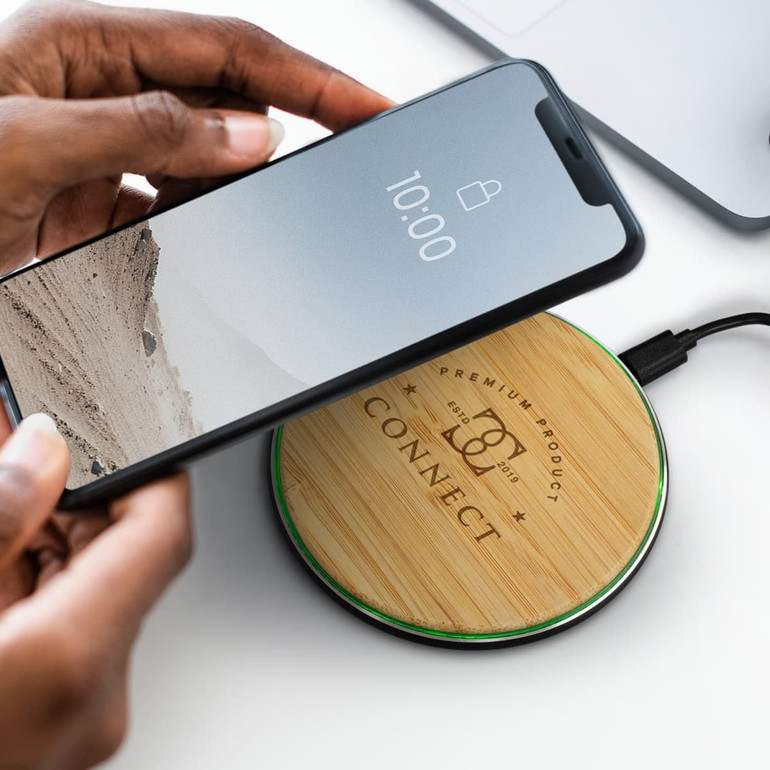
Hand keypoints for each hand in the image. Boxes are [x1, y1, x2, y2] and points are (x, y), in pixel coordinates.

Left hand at [0, 0, 392, 272]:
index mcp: (86, 47)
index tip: (368, 107)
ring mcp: (102, 155)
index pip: (229, 52)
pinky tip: (191, 242)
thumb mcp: (27, 142)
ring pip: (202, 166)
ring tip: (238, 218)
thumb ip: (144, 131)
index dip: (309, 79)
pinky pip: (169, 214)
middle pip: (225, 104)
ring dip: (229, 193)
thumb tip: (249, 135)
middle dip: (284, 133)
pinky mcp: (94, 209)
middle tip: (338, 162)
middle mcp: (100, 95)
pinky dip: (193, 231)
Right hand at [0, 409, 191, 768]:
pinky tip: (2, 558)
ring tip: (8, 497)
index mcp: (72, 661)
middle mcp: (93, 699)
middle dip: (75, 497)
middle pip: (121, 560)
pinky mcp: (52, 731)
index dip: (149, 470)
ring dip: (49, 540)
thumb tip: (39, 454)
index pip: (161, 533)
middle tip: (26, 453)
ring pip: (88, 595)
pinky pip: (62, 635)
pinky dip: (35, 589)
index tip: (117, 436)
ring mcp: (75, 723)